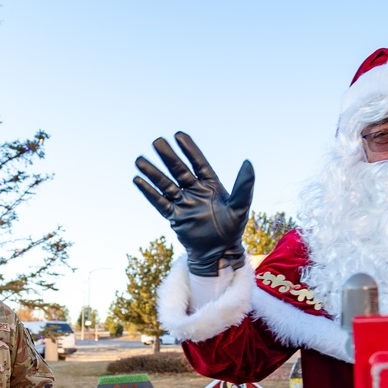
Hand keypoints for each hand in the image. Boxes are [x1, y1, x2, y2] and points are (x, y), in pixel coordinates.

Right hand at [134, 132, 254, 275]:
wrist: (220, 253)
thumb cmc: (233, 229)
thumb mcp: (241, 207)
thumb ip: (244, 186)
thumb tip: (248, 162)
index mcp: (211, 184)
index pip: (198, 163)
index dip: (189, 150)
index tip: (179, 135)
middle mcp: (195, 190)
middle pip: (179, 170)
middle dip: (168, 156)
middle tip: (157, 141)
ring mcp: (183, 203)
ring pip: (166, 184)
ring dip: (153, 173)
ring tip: (139, 160)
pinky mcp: (175, 217)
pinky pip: (160, 203)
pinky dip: (149, 192)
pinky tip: (138, 180)